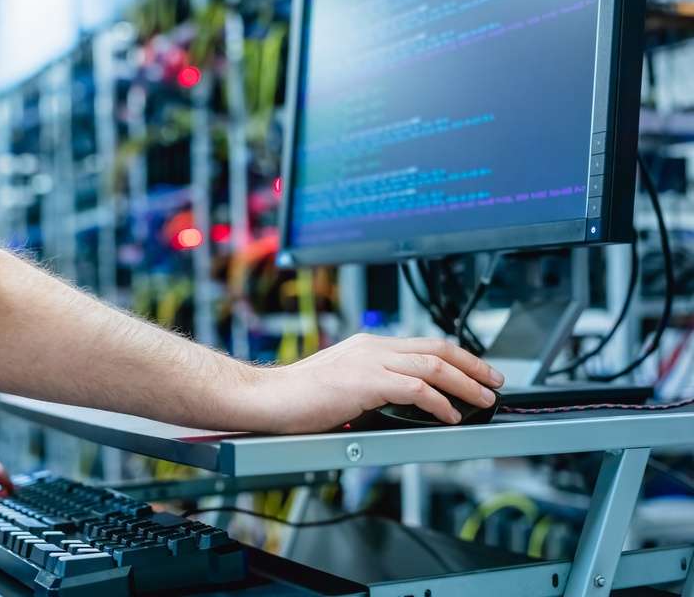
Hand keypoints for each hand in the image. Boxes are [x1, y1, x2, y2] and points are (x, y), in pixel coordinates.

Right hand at [249, 334, 503, 433]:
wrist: (266, 398)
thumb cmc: (296, 397)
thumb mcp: (342, 385)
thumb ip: (371, 387)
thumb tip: (401, 404)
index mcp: (368, 345)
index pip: (424, 344)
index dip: (457, 356)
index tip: (476, 371)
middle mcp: (373, 347)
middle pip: (437, 349)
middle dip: (473, 365)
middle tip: (494, 382)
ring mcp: (370, 361)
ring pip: (434, 366)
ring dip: (465, 384)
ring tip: (482, 401)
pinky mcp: (366, 382)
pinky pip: (416, 390)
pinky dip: (439, 403)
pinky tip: (449, 416)